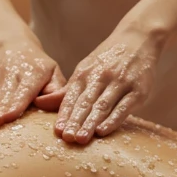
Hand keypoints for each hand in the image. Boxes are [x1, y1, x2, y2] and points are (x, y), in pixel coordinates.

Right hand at [0, 41, 64, 127]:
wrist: (13, 46)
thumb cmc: (40, 68)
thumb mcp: (54, 73)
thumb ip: (58, 91)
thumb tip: (43, 104)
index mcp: (33, 73)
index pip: (24, 90)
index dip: (16, 103)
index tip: (8, 116)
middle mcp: (13, 75)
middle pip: (5, 95)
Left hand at [51, 29, 161, 143]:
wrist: (139, 38)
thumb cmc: (108, 60)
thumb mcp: (85, 69)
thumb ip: (65, 91)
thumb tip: (38, 103)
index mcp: (84, 73)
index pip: (71, 97)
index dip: (64, 114)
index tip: (57, 131)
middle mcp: (101, 77)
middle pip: (85, 102)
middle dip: (75, 121)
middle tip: (67, 138)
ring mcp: (120, 83)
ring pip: (102, 105)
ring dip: (91, 123)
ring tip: (81, 139)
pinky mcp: (138, 90)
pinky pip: (124, 107)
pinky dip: (113, 119)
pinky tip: (103, 130)